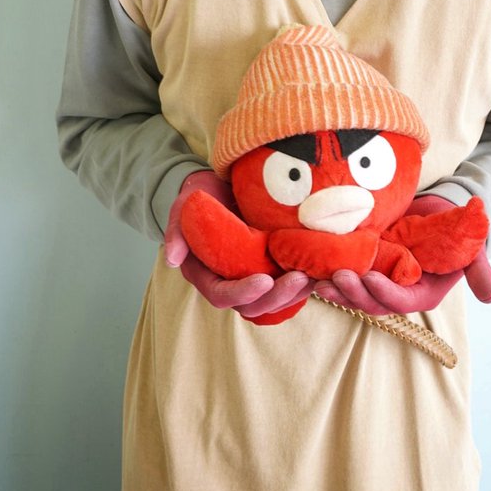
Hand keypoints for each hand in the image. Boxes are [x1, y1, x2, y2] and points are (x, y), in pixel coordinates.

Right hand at [165, 172, 315, 318]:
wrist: (219, 185)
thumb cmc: (198, 199)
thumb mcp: (182, 210)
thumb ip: (175, 233)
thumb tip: (171, 260)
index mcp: (206, 275)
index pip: (222, 295)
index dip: (242, 292)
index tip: (264, 280)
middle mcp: (230, 281)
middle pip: (252, 305)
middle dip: (276, 297)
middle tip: (299, 278)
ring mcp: (252, 275)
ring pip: (273, 299)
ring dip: (294, 294)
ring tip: (314, 277)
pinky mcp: (270, 265)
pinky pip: (285, 282)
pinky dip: (302, 281)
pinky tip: (320, 269)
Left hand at [314, 194, 490, 313]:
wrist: (437, 208)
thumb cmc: (455, 226)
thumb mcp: (472, 246)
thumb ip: (479, 269)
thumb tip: (490, 297)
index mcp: (423, 293)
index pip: (402, 301)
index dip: (386, 293)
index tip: (371, 278)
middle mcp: (398, 291)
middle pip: (373, 302)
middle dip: (354, 293)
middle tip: (336, 278)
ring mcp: (378, 279)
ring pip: (354, 293)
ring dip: (336, 290)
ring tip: (317, 281)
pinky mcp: (364, 265)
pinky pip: (345, 276)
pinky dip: (329, 275)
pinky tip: (310, 270)